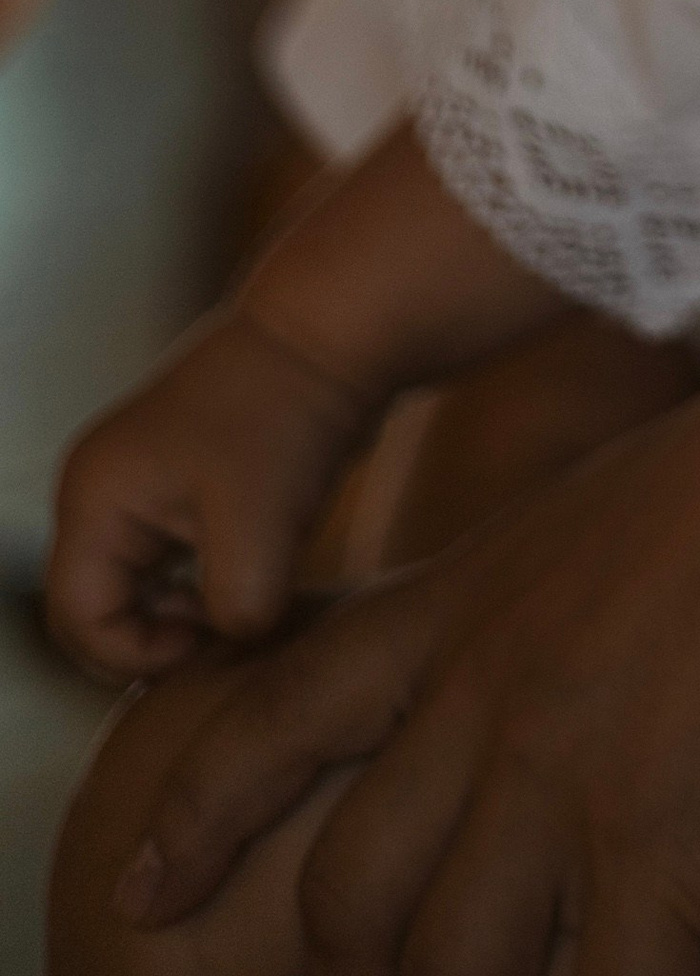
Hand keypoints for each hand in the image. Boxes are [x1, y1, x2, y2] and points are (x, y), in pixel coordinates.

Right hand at [50, 312, 375, 679]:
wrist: (334, 333)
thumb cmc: (287, 416)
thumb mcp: (262, 529)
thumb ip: (236, 610)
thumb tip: (238, 636)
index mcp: (96, 497)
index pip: (79, 617)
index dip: (136, 653)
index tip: (208, 643)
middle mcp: (103, 488)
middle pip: (98, 604)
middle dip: (154, 636)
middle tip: (222, 637)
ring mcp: (140, 480)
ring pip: (139, 583)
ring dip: (184, 608)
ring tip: (241, 608)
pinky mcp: (182, 477)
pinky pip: (172, 556)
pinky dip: (205, 579)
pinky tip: (254, 577)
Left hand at [103, 291, 699, 975]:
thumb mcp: (607, 511)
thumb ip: (544, 597)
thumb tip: (545, 660)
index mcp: (460, 602)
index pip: (272, 722)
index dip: (197, 818)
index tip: (141, 884)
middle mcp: (481, 701)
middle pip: (349, 892)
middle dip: (375, 957)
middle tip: (430, 967)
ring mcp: (558, 784)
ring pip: (448, 967)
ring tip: (553, 965)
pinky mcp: (656, 855)